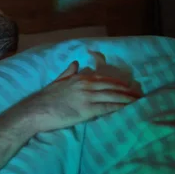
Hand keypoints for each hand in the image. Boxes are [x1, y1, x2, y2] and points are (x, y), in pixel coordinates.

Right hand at [9, 51, 141, 133]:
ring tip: (137, 101)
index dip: (117, 81)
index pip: (103, 77)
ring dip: (126, 99)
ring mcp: (87, 97)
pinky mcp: (87, 110)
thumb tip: (76, 62)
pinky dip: (118, 107)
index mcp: (79, 78)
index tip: (128, 83)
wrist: (36, 110)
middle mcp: (85, 85)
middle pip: (111, 86)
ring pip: (112, 96)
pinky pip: (107, 107)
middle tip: (138, 93)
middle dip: (126, 90)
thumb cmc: (45, 98)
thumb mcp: (57, 81)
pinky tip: (127, 108)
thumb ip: (68, 72)